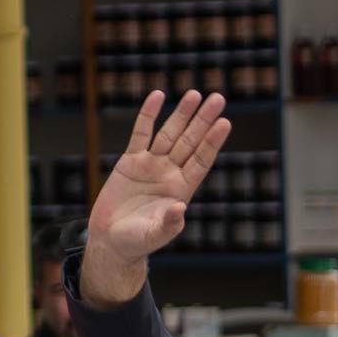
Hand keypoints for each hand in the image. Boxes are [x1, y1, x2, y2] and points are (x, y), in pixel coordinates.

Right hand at [80, 91, 230, 306]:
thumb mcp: (154, 235)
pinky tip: (157, 96)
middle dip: (203, 120)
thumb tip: (180, 208)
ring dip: (182, 114)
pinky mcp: (131, 162)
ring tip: (195, 94)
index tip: (225, 123)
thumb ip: (168, 223)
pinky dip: (148, 115)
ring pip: (169, 133)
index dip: (212, 142)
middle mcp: (170, 173)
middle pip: (190, 141)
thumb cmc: (137, 242)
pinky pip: (140, 134)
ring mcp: (151, 165)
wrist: (112, 240)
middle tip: (218, 98)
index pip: (201, 160)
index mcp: (181, 190)